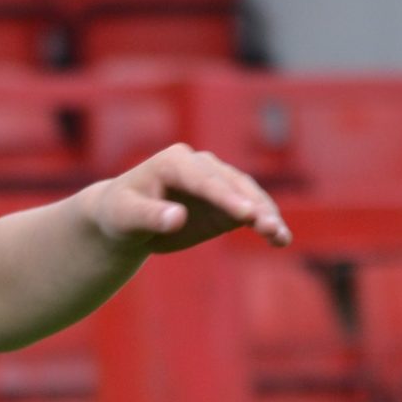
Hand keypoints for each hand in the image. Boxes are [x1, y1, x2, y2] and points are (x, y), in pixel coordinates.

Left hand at [87, 143, 291, 255]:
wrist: (126, 220)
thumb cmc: (120, 214)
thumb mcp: (125, 216)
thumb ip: (149, 216)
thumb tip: (176, 218)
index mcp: (174, 161)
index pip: (204, 180)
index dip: (225, 197)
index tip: (245, 215)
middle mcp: (200, 165)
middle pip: (232, 185)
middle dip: (252, 206)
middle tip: (269, 228)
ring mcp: (217, 182)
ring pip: (248, 195)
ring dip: (266, 214)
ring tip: (280, 237)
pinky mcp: (226, 202)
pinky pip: (251, 211)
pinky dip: (267, 223)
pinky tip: (281, 240)